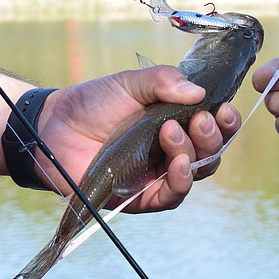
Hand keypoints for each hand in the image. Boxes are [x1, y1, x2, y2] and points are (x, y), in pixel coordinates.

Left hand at [35, 65, 240, 211]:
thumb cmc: (92, 103)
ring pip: (195, 173)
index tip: (224, 108)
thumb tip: (199, 92)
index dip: (225, 121)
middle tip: (199, 119)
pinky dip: (179, 181)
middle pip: (210, 152)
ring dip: (194, 154)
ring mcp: (157, 174)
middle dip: (212, 136)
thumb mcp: (129, 83)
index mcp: (176, 121)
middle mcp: (172, 150)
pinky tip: (177, 164)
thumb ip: (163, 81)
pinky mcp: (140, 197)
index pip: (213, 126)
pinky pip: (171, 196)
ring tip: (174, 133)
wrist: (53, 126)